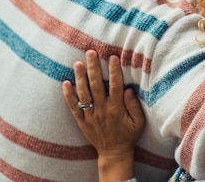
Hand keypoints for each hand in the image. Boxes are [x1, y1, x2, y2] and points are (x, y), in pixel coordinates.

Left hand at [62, 51, 143, 180]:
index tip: (112, 57)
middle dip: (93, 68)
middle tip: (90, 52)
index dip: (114, 71)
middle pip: (96, 85)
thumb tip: (127, 89)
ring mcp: (90, 116)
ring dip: (80, 77)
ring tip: (77, 63)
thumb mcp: (139, 122)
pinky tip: (65, 83)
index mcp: (116, 109)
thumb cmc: (128, 135)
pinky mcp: (82, 121)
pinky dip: (68, 95)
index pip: (115, 86)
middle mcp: (102, 110)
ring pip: (83, 94)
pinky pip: (73, 107)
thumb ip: (134, 105)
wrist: (114, 153)